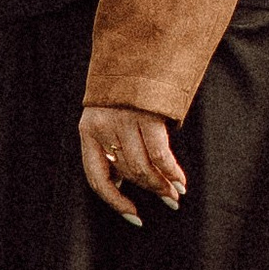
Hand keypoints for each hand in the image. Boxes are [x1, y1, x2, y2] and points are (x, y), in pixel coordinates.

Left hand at [79, 103, 187, 221]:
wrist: (140, 52)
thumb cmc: (126, 92)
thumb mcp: (108, 116)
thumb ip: (111, 146)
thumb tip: (118, 184)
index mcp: (89, 131)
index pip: (98, 178)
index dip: (116, 202)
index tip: (135, 217)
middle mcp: (103, 127)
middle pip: (127, 172)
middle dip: (150, 188)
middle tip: (170, 200)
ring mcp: (124, 120)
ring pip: (142, 166)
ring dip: (161, 184)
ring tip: (175, 194)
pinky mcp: (146, 114)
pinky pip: (159, 153)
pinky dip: (171, 171)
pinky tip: (179, 181)